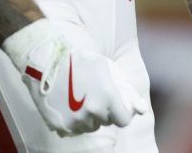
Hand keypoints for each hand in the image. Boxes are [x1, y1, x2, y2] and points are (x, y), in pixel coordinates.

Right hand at [5, 18, 147, 137]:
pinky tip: (69, 105)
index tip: (116, 105)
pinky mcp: (61, 125)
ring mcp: (75, 120)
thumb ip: (128, 92)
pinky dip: (75, 121)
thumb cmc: (83, 62)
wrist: (49, 61)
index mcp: (107, 97)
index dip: (122, 113)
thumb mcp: (110, 71)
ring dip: (90, 117)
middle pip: (106, 122)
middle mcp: (92, 111)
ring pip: (91, 126)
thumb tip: (142, 110)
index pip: (123, 120)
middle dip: (105, 112)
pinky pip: (74, 130)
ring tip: (81, 98)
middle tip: (95, 95)